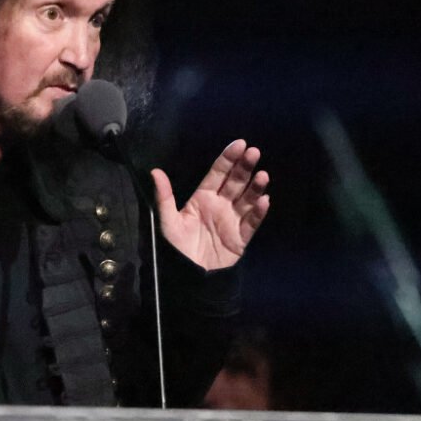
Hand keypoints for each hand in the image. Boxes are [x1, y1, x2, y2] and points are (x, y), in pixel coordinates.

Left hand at [151, 139, 269, 270]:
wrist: (188, 277)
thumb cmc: (176, 248)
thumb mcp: (167, 221)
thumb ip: (164, 196)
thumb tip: (155, 171)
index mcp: (202, 198)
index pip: (217, 174)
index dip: (228, 159)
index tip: (239, 144)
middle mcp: (220, 205)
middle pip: (235, 182)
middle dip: (244, 167)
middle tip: (254, 152)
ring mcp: (232, 221)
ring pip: (246, 199)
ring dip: (255, 187)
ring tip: (262, 175)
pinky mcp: (240, 238)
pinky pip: (251, 223)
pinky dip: (258, 212)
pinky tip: (264, 201)